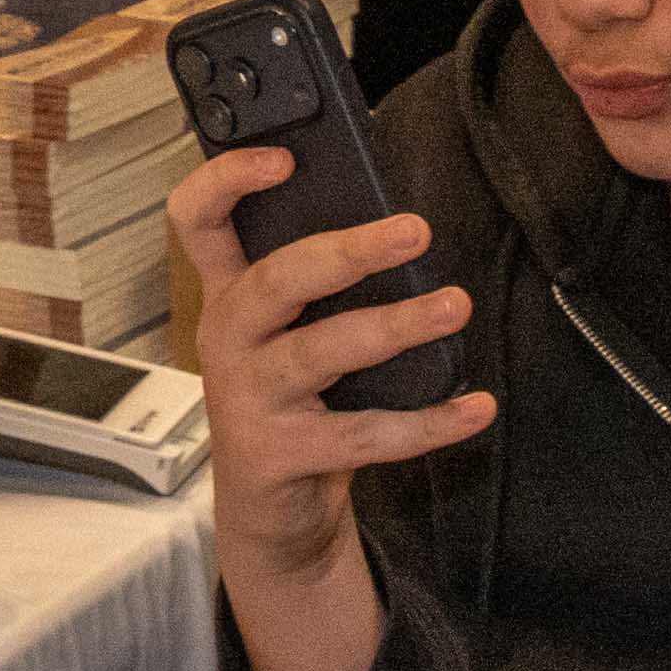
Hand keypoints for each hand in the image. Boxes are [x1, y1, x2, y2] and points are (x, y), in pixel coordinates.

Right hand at [176, 138, 487, 670]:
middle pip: (276, 278)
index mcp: (229, 297)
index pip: (197, 221)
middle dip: (348, 251)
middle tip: (414, 232)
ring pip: (322, 351)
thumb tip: (399, 228)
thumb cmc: (293, 406)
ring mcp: (248, 399)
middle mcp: (228, 340)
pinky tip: (473, 406)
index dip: (227, 180)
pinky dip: (426, 421)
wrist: (273, 512)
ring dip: (396, 326)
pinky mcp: (277, 454)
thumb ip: (320, 284)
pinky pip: (363, 433)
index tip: (283, 158)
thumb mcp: (290, 336)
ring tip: (454, 306)